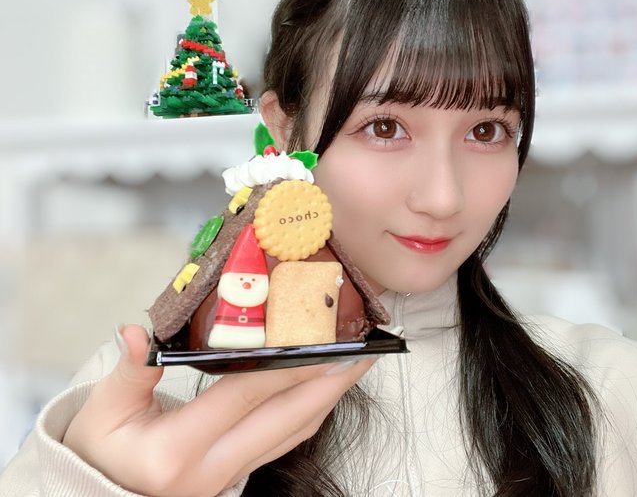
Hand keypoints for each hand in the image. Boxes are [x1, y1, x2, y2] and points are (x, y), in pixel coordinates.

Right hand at [63, 324, 375, 496]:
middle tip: (363, 353)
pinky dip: (307, 414)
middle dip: (330, 384)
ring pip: (293, 435)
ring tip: (352, 367)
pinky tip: (320, 392)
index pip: (246, 397)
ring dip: (327, 398)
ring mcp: (228, 479)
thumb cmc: (98, 454)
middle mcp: (213, 469)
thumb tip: (138, 332)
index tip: (326, 341)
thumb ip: (130, 372)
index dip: (290, 366)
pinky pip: (283, 443)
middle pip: (287, 420)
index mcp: (177, 451)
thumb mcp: (103, 412)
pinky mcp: (235, 477)